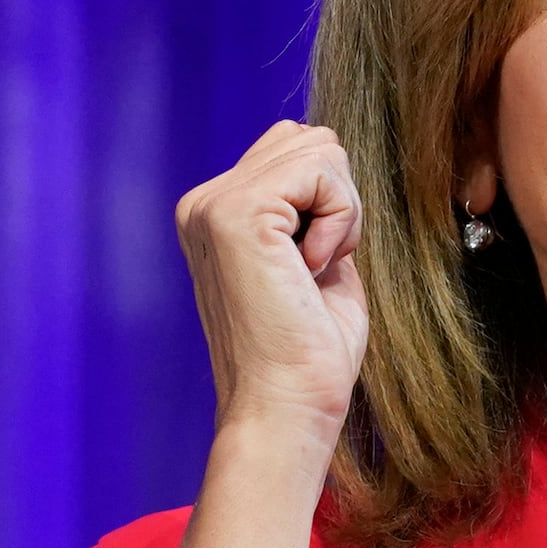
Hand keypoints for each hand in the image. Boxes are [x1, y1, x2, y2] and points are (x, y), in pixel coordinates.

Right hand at [174, 120, 370, 444]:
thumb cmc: (309, 353)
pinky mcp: (236, 213)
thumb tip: (332, 159)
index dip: (330, 201)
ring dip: (341, 211)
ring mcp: (214, 205)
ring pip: (320, 148)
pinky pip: (323, 170)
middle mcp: (204, 202)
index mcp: (216, 214)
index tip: (314, 267)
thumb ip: (314, 209)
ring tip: (312, 271)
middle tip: (317, 267)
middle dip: (339, 199)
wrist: (285, 408)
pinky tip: (310, 269)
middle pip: (309, 139)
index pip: (293, 150)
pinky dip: (339, 219)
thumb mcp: (316, 261)